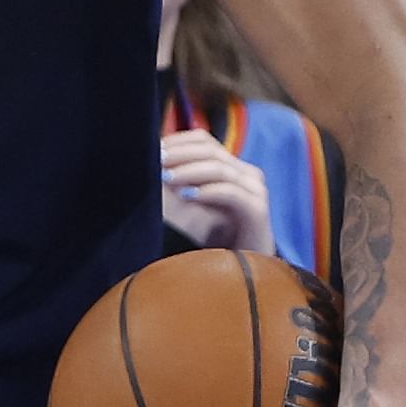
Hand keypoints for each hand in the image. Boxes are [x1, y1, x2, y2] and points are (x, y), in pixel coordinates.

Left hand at [159, 129, 272, 254]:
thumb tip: (148, 164)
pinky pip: (231, 193)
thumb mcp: (191, 204)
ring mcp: (254, 190)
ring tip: (165, 178)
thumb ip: (177, 182)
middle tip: (154, 160)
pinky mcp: (257, 209)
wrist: (244, 266)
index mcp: (230, 166)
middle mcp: (245, 173)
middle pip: (210, 150)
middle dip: (179, 154)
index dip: (176, 141)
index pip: (202, 140)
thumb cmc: (213, 235)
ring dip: (189, 171)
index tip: (151, 148)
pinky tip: (187, 196)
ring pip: (220, 169)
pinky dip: (207, 191)